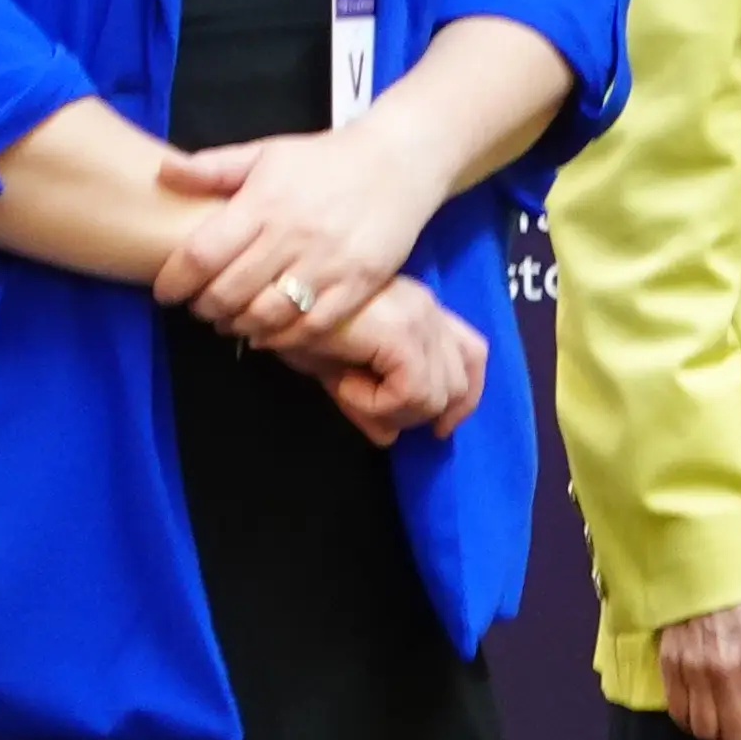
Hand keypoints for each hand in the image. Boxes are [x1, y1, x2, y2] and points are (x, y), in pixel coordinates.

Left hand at [156, 122, 452, 356]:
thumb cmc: (327, 158)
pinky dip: (283, 338)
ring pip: (268, 315)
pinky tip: (269, 333)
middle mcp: (294, 235)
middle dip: (204, 307)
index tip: (166, 291)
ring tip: (232, 320)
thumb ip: (213, 167)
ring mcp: (329, 263)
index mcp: (265, 202)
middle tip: (200, 306)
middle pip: (230, 292)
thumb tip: (163, 172)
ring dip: (239, 326)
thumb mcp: (268, 152)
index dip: (175, 281)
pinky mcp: (360, 283)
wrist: (401, 159)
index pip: (202, 254)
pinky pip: (312, 325)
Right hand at [303, 285, 491, 443]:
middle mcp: (428, 308)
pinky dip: (378, 403)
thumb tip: (389, 438)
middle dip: (418, 413)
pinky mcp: (402, 331)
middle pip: (459, 381)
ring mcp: (419, 316)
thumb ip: (369, 403)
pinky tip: (343, 386)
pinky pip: (413, 391)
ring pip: (439, 395)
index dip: (463, 399)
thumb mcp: (337, 371)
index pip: (473, 356)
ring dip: (391, 409)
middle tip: (368, 408)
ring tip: (347, 389)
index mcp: (422, 312)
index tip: (438, 429)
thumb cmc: (293, 324)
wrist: (267, 300)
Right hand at [657, 595, 740, 739]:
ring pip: (706, 730)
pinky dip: (694, 720)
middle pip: (738, 735)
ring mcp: (694, 672)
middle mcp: (727, 673)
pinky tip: (707, 711)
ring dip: (722, 733)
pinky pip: (679, 712)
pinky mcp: (670, 667)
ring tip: (733, 721)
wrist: (708, 565)